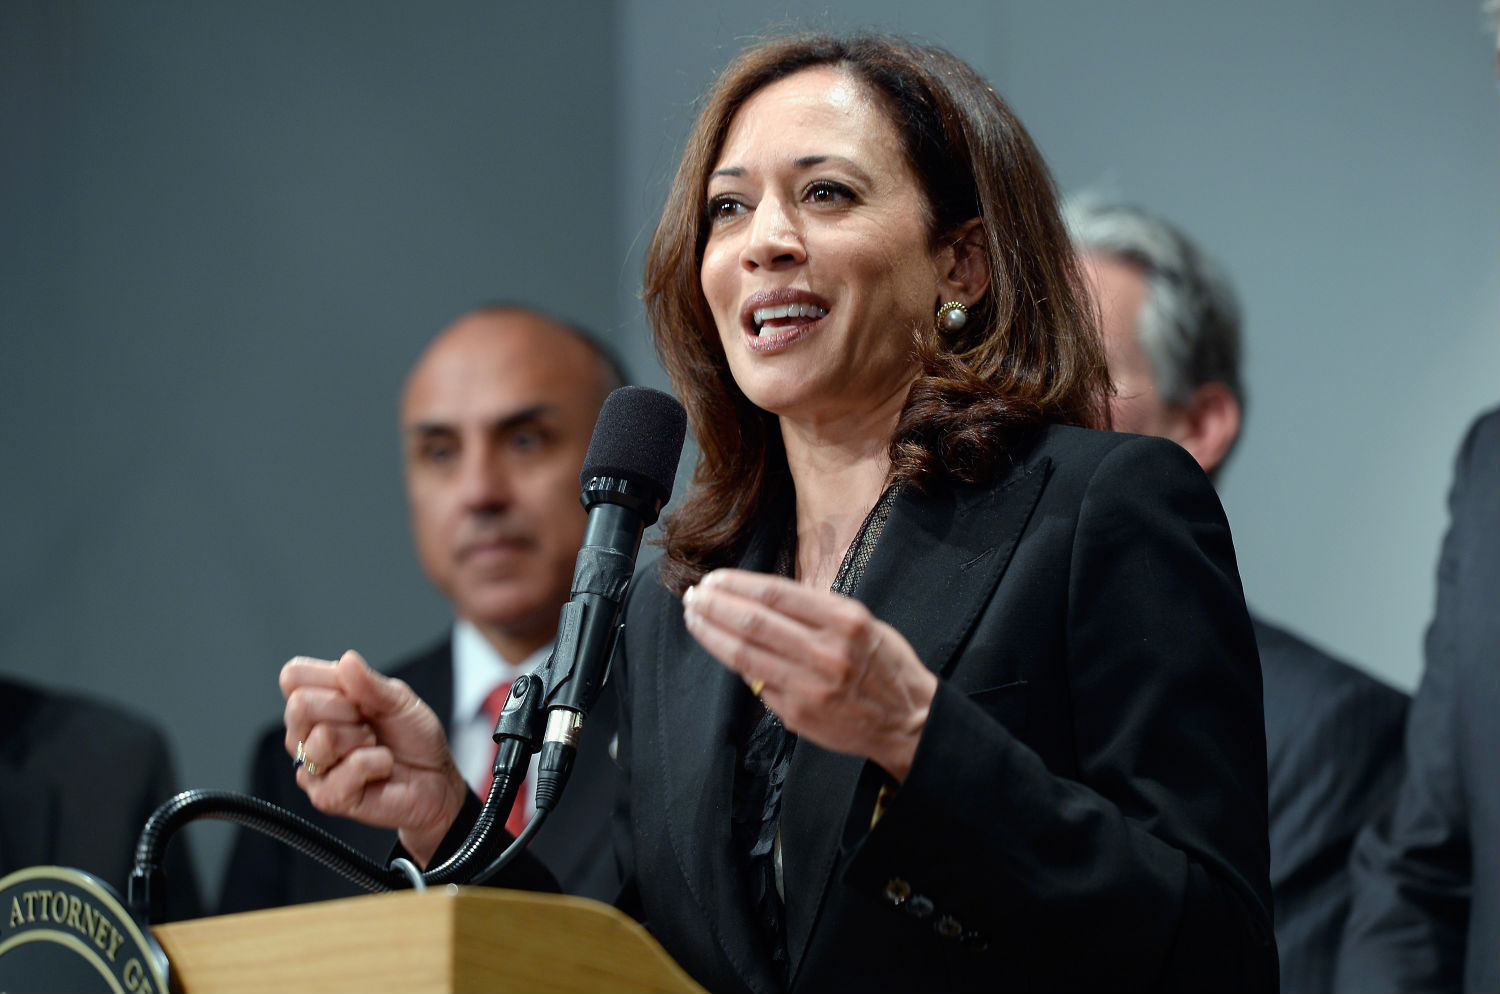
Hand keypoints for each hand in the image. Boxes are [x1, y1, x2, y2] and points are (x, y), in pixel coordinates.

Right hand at [280, 650, 468, 865]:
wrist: (436, 779)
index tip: (357, 695)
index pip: (292, 677)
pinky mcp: (326, 797)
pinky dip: (377, 763)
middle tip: (368, 723)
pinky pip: (348, 768)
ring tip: (375, 746)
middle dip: (346, 709)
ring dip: (363, 740)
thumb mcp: (399, 700)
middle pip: (299, 706)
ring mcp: (313, 768)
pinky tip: (381, 767)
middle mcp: (307, 735)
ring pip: (321, 739)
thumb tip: (347, 661)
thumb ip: (370, 683)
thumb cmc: (413, 738)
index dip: (329, 678)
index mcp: (318, 703)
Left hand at [682, 568, 936, 780]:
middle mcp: (825, 650)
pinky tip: (719, 648)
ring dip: (713, 633)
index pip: (775, 593)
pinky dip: (734, 662)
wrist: (908, 721)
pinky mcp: (797, 713)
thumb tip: (763, 600)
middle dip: (716, 605)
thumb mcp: (861, 622)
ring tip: (694, 617)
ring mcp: (808, 685)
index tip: (714, 579)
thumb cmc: (885, 666)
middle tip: (694, 595)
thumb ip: (816, 610)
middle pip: (753, 621)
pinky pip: (756, 682)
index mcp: (843, 620)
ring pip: (745, 653)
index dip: (737, 584)